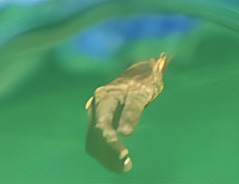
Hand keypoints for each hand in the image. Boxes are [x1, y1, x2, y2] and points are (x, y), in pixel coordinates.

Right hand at [85, 54, 168, 172]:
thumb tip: (125, 133)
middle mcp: (96, 107)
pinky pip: (98, 141)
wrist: (141, 72)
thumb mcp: (142, 93)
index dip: (111, 142)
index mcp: (104, 97)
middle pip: (95, 136)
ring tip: (125, 167)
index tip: (124, 154)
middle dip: (109, 153)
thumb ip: (133, 111)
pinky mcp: (101, 121)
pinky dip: (107, 152)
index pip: (102, 125)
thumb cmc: (144, 80)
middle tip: (127, 166)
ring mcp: (97, 114)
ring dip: (106, 157)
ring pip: (94, 141)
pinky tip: (119, 161)